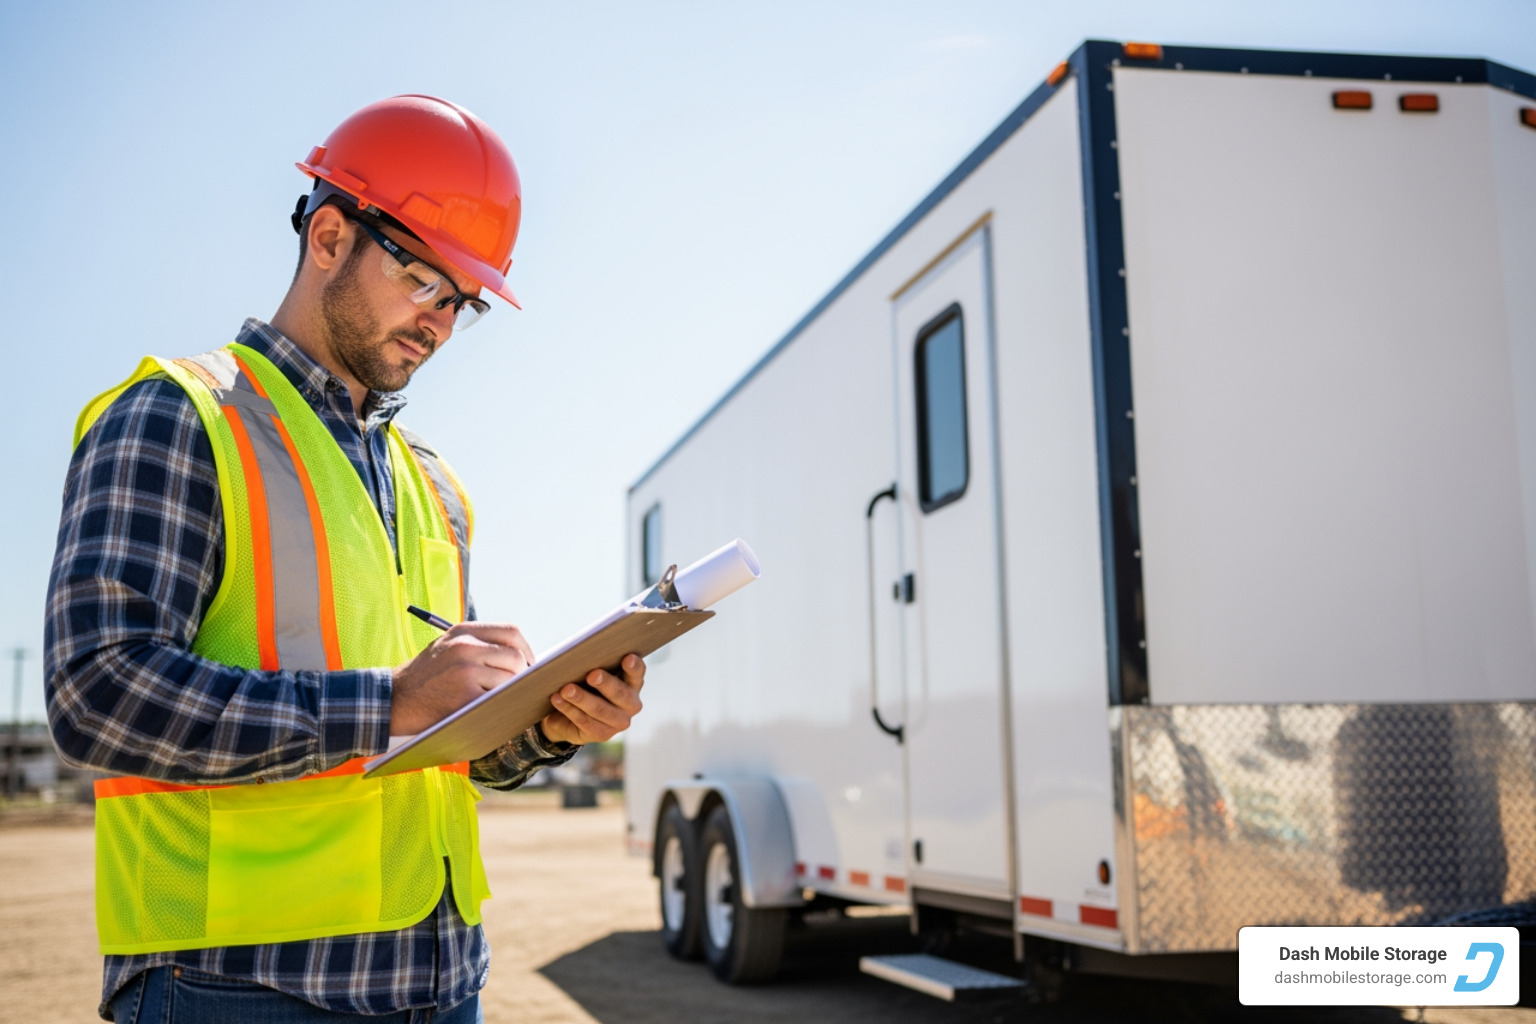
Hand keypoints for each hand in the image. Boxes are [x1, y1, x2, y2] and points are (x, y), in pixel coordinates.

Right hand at [391, 622, 533, 734]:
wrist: (391, 700)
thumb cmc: (424, 677)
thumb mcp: (446, 648)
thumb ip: (478, 645)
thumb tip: (519, 656)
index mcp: (463, 631)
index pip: (511, 632)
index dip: (526, 649)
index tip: (529, 663)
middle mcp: (465, 647)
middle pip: (515, 655)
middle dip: (523, 673)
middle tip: (521, 687)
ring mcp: (465, 671)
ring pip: (510, 678)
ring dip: (513, 691)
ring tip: (507, 698)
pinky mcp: (464, 697)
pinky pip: (498, 699)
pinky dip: (503, 706)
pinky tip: (498, 710)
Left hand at [541, 653, 645, 745]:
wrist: (570, 715)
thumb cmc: (585, 685)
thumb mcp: (592, 673)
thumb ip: (595, 664)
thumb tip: (580, 657)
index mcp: (633, 683)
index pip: (637, 673)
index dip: (634, 666)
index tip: (627, 657)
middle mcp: (631, 704)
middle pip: (620, 693)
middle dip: (605, 683)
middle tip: (592, 674)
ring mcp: (619, 722)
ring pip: (600, 710)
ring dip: (582, 698)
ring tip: (566, 689)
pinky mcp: (602, 734)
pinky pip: (585, 721)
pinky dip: (569, 709)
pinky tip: (557, 699)